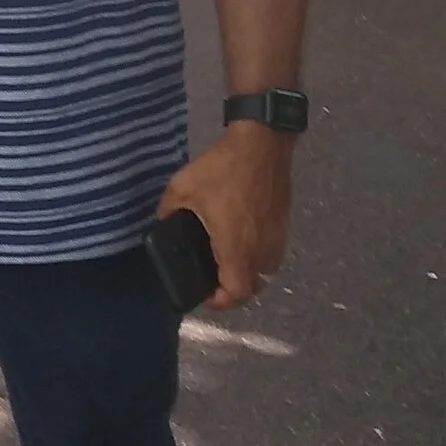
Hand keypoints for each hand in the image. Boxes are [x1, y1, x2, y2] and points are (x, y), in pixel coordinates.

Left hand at [156, 123, 293, 310]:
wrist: (262, 143)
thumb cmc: (222, 168)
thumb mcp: (182, 189)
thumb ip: (167, 212)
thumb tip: (162, 223)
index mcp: (235, 247)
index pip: (237, 293)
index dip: (221, 302)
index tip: (205, 295)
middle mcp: (260, 249)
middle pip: (253, 287)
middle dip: (233, 290)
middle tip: (213, 279)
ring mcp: (276, 237)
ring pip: (265, 271)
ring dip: (246, 273)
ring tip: (225, 261)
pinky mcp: (283, 224)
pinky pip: (271, 252)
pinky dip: (257, 256)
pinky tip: (241, 240)